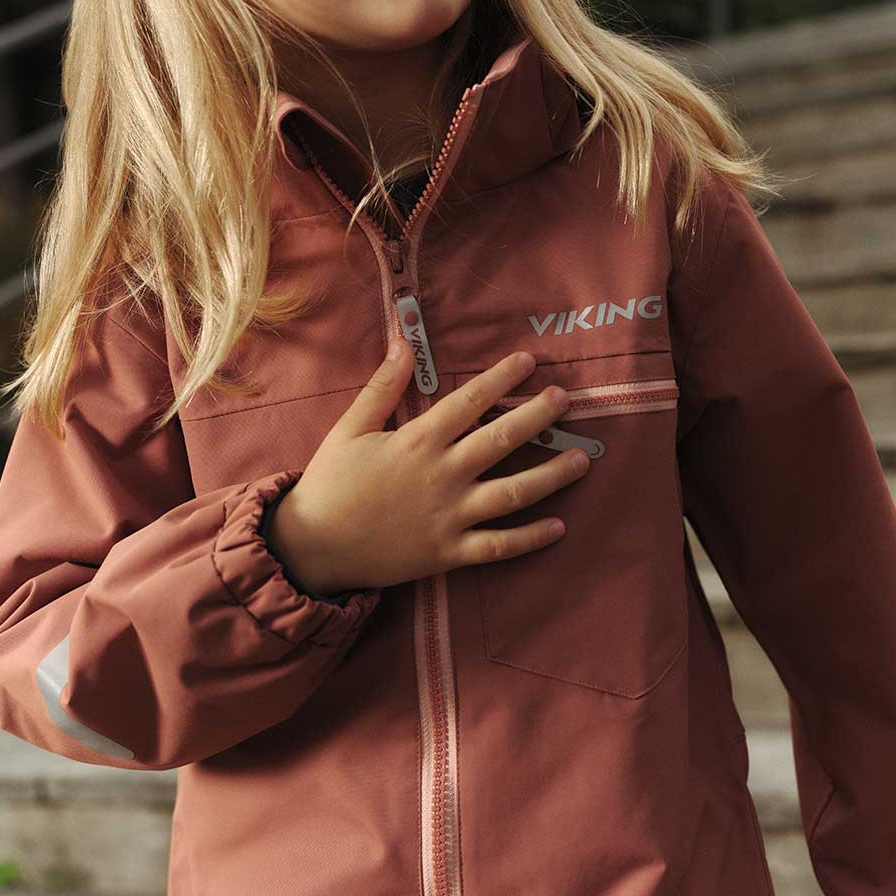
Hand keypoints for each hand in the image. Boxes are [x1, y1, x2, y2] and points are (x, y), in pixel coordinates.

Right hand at [266, 341, 590, 594]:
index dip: (502, 378)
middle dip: (540, 416)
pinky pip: (499, 547)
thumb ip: (382, 387)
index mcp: (418, 441)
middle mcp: (442, 475)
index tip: (529, 361)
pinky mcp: (450, 552)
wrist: (313, 547)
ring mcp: (449, 516)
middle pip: (503, 440)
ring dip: (551, 475)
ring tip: (581, 460)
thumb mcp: (351, 428)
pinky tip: (559, 526)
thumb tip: (403, 343)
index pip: (470, 401)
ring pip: (513, 493)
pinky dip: (531, 538)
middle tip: (566, 399)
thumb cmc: (331, 483)